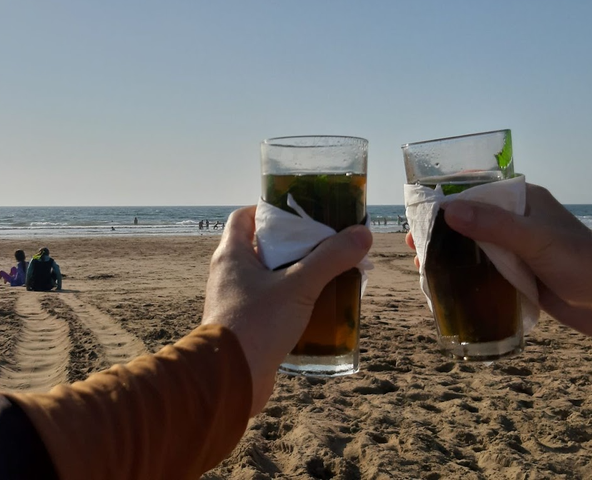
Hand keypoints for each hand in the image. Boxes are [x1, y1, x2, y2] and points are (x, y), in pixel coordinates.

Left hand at [203, 206, 371, 416]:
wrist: (229, 380)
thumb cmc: (257, 325)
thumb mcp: (299, 286)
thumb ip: (330, 258)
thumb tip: (362, 233)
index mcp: (232, 255)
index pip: (245, 217)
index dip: (270, 210)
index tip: (300, 212)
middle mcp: (229, 275)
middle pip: (263, 247)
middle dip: (295, 244)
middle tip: (326, 244)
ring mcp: (236, 302)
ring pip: (270, 278)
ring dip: (298, 275)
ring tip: (330, 275)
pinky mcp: (246, 327)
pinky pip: (271, 305)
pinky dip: (293, 302)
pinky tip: (320, 308)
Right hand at [407, 184, 591, 338]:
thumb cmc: (582, 264)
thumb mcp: (534, 240)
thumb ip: (493, 225)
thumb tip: (447, 211)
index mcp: (525, 201)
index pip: (476, 193)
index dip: (445, 202)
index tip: (418, 215)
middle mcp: (519, 222)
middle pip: (470, 222)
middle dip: (442, 233)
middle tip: (414, 245)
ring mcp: (519, 250)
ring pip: (475, 249)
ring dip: (450, 257)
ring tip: (422, 267)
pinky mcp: (520, 276)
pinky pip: (485, 272)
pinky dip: (465, 276)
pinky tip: (444, 286)